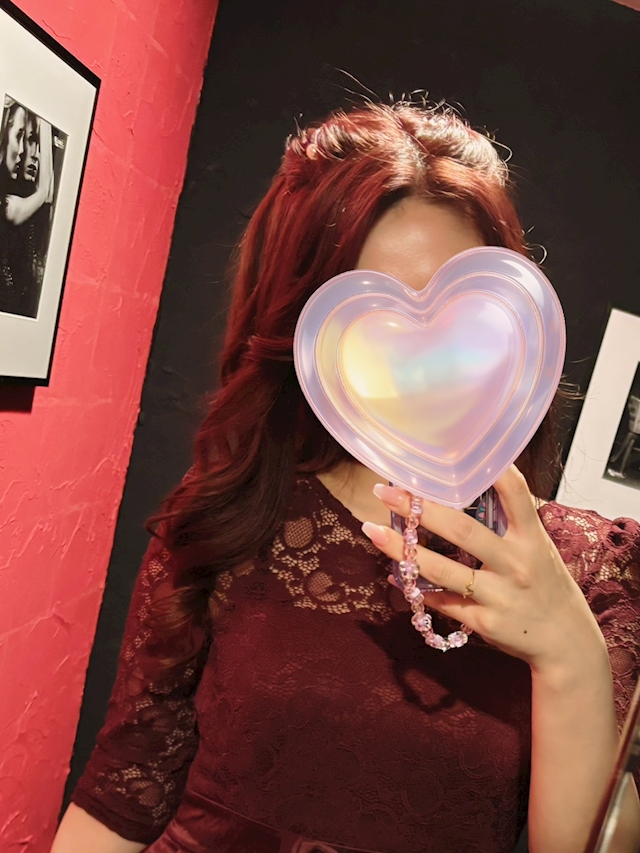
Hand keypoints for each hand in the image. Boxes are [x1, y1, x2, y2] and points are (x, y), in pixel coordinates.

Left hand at [362, 466, 605, 673]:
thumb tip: (467, 487)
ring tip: (373, 530)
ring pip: (442, 569)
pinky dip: (416, 589)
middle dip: (421, 509)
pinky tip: (394, 576)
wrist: (567, 642)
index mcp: (532, 538)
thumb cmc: (546, 584)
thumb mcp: (539, 548)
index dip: (492, 471)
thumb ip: (510, 521)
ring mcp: (500, 595)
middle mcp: (516, 563)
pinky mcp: (484, 622)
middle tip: (387, 491)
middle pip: (462, 530)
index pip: (516, 495)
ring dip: (402, 550)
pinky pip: (442, 602)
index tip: (460, 450)